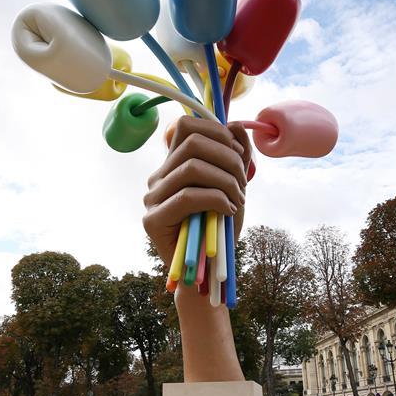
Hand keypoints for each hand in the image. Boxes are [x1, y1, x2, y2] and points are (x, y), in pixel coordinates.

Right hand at [143, 117, 250, 267]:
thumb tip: (234, 125)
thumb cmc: (221, 227)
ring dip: (227, 181)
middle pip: (193, 142)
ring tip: (238, 200)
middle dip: (228, 158)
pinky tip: (228, 211)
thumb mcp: (236, 185)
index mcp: (174, 164)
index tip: (238, 156)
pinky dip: (216, 199)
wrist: (209, 270)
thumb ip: (237, 155)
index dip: (218, 132)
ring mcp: (152, 198)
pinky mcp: (152, 220)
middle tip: (243, 183)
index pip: (187, 125)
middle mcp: (159, 176)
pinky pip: (188, 196)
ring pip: (192, 167)